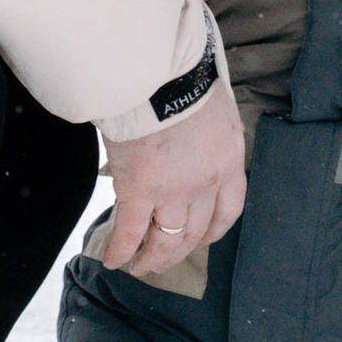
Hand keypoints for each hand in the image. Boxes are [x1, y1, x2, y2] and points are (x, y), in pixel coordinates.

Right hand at [103, 80, 245, 275]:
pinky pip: (130, 231)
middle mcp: (205, 183)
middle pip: (197, 232)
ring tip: (139, 268)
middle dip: (180, 252)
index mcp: (228, 162)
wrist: (160, 74)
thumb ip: (211, 137)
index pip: (230, 210)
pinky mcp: (138, 190)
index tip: (204, 240)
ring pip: (166, 240)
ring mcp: (172, 190)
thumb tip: (196, 144)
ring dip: (152, 259)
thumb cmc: (186, 82)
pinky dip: (120, 250)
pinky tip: (112, 261)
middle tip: (165, 262)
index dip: (215, 231)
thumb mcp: (216, 111)